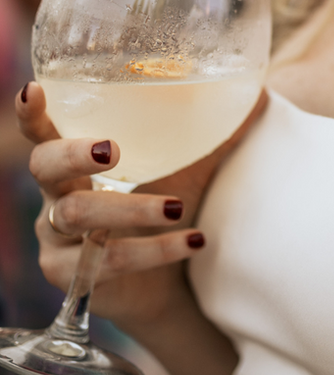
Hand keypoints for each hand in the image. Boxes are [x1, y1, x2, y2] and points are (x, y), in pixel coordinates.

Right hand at [16, 80, 266, 331]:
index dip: (33, 114)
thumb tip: (260, 92)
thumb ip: (211, 132)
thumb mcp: (188, 167)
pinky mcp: (71, 280)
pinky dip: (154, 250)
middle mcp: (54, 198)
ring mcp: (56, 241)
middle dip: (74, 154)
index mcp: (76, 164)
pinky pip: (106, 262)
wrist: (169, 285)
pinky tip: (195, 241)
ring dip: (131, 209)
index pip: (45, 133)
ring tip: (178, 206)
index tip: (33, 89)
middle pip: (45, 169)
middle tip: (113, 149)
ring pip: (78, 216)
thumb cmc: (169, 208)